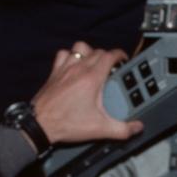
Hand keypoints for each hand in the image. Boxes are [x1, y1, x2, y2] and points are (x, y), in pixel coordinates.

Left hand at [29, 41, 143, 146]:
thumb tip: (136, 127)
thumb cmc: (65, 124)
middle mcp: (78, 69)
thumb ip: (122, 129)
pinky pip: (63, 54)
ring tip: (93, 63)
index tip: (124, 60)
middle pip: (98, 51)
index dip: (120, 55)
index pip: (110, 55)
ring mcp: (65, 69)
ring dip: (89, 52)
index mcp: (92, 78)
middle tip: (112, 69)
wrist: (40, 125)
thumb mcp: (100, 129)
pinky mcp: (54, 72)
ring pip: (80, 47)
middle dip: (108, 57)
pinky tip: (73, 65)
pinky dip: (70, 56)